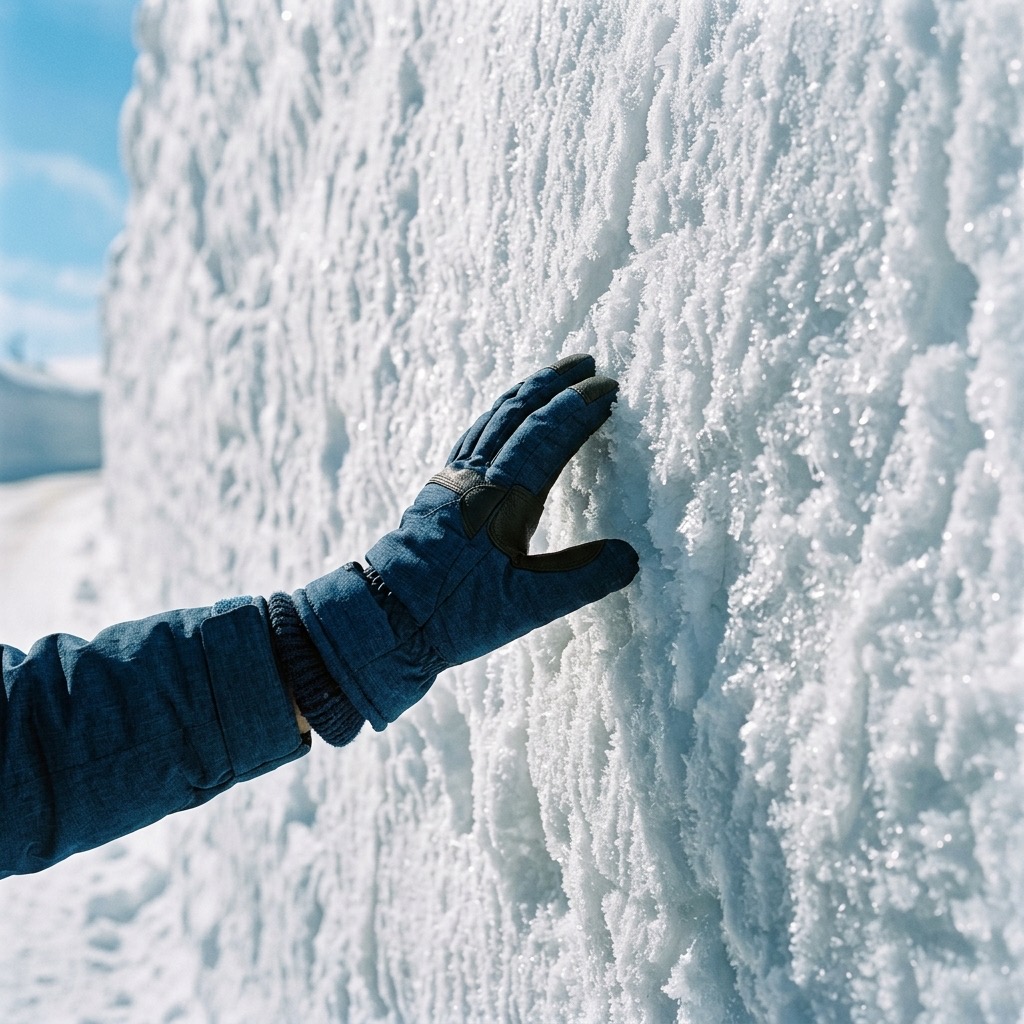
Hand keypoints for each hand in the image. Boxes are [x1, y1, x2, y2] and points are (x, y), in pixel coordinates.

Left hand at [295, 354, 638, 730]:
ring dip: (524, 393)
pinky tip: (500, 422)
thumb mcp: (527, 607)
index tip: (609, 386)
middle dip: (553, 383)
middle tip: (586, 362)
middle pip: (516, 412)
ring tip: (550, 379)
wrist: (383, 620)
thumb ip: (581, 579)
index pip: (547, 435)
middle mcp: (475, 478)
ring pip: (491, 419)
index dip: (579, 407)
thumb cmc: (453, 615)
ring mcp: (452, 481)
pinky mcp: (437, 492)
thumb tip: (631, 557)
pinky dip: (497, 416)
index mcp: (501, 497)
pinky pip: (473, 437)